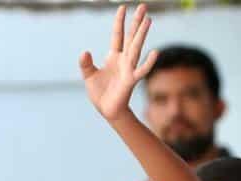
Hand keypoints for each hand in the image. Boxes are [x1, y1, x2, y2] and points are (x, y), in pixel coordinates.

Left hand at [79, 4, 157, 122]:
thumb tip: (85, 52)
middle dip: (137, 22)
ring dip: (142, 34)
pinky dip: (148, 62)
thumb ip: (86, 63)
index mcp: (114, 56)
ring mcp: (128, 68)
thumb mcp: (89, 75)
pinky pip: (141, 70)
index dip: (119, 21)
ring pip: (136, 47)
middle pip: (131, 36)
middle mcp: (123, 59)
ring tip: (148, 19)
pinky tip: (155, 52)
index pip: (118, 35)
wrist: (107, 110)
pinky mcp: (131, 80)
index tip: (123, 7)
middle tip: (143, 6)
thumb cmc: (100, 93)